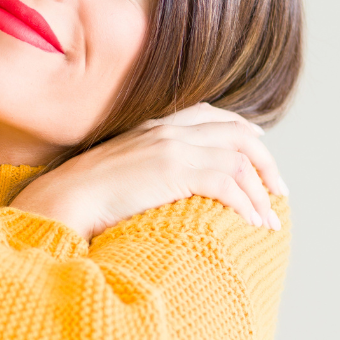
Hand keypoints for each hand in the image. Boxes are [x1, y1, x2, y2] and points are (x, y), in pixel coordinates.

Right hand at [10, 104, 288, 240]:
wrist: (60, 202)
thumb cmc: (77, 199)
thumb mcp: (114, 172)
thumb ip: (140, 169)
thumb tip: (153, 190)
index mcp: (153, 127)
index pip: (211, 115)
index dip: (242, 131)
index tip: (258, 153)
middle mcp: (167, 130)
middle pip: (238, 133)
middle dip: (266, 163)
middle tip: (278, 192)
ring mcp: (172, 147)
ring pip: (240, 160)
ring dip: (261, 192)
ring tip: (270, 219)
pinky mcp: (175, 170)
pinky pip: (229, 182)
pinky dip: (248, 204)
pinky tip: (253, 223)